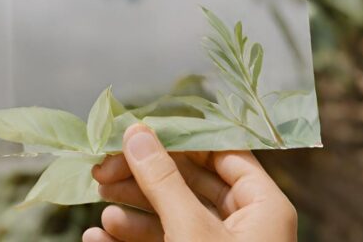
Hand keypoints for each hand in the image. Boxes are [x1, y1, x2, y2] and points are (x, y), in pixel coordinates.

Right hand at [84, 124, 295, 241]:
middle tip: (103, 168)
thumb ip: (163, 180)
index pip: (222, 153)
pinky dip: (131, 239)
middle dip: (144, 176)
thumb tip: (137, 132)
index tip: (136, 132)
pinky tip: (100, 237)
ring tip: (100, 204)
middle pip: (189, 182)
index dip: (178, 140)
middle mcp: (245, 225)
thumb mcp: (189, 229)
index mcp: (263, 206)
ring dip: (132, 208)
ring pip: (170, 215)